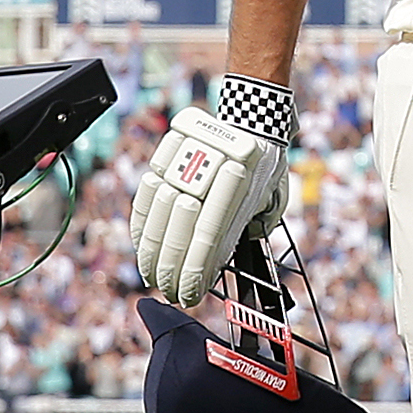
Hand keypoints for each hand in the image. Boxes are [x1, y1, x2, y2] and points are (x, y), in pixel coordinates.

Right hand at [137, 79, 299, 307]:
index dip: (196, 266)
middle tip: (170, 291)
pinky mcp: (168, 151)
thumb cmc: (264, 169)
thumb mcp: (271, 197)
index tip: (190, 293)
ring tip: (152, 277)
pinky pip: (147, 191)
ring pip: (160, 208)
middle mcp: (213, 162)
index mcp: (245, 176)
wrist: (251, 119)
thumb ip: (249, 228)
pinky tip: (141, 247)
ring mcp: (187, 154)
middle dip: (173, 264)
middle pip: (183, 221)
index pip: (211, 231)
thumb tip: (215, 264)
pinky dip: (142, 223)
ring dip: (153, 248)